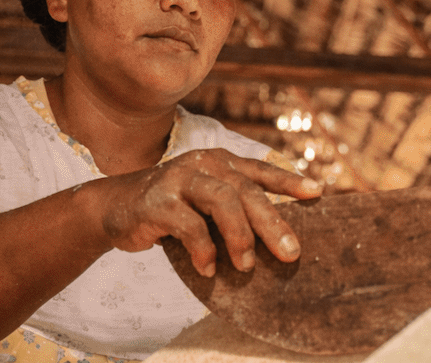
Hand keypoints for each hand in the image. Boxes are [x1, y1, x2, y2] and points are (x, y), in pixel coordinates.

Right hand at [95, 149, 321, 275]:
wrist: (114, 206)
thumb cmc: (170, 206)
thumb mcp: (204, 198)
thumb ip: (233, 206)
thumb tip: (277, 235)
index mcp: (219, 162)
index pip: (259, 170)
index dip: (288, 181)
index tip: (317, 193)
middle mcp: (203, 164)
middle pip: (246, 190)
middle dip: (272, 222)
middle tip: (291, 252)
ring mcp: (179, 179)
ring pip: (222, 201)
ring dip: (239, 236)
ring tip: (247, 266)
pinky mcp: (157, 200)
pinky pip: (189, 226)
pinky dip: (203, 250)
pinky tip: (208, 268)